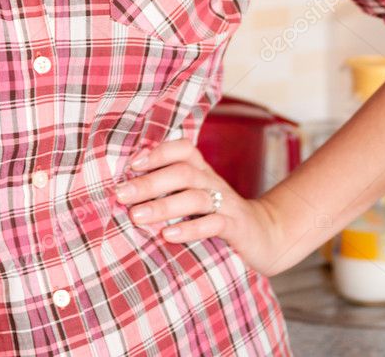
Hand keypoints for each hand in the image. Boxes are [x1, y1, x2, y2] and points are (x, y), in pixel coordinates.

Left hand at [111, 137, 288, 276]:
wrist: (264, 235)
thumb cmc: (215, 213)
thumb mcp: (193, 195)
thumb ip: (167, 187)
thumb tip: (124, 186)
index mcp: (200, 169)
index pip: (181, 149)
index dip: (157, 153)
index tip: (130, 165)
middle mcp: (212, 181)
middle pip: (181, 173)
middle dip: (149, 183)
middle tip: (121, 194)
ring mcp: (226, 203)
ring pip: (195, 198)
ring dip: (163, 206)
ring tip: (136, 216)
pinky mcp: (236, 227)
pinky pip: (214, 224)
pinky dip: (190, 228)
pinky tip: (168, 235)